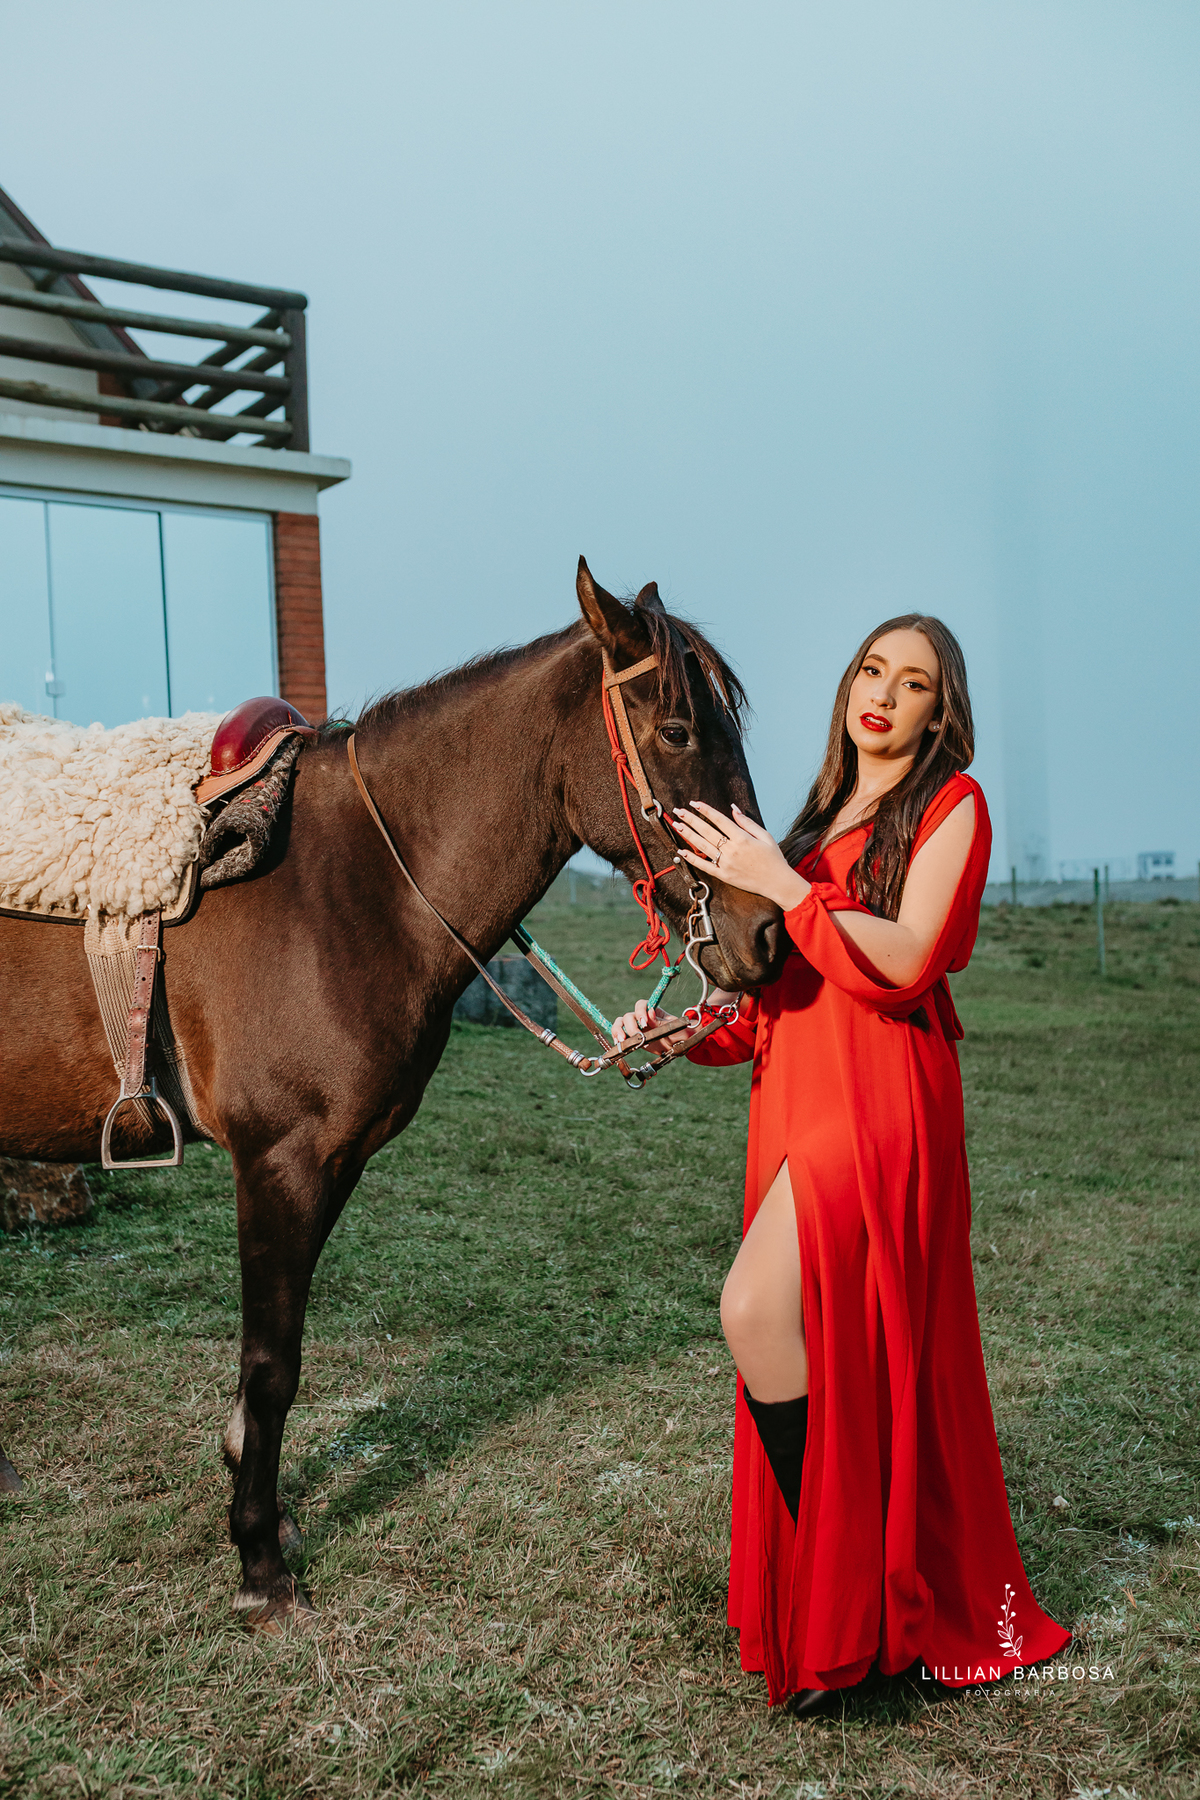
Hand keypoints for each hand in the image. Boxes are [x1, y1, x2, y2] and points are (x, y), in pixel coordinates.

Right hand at [611, 1000, 687, 1049]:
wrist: (678, 1045)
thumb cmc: (679, 1032)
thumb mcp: (674, 1027)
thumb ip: (661, 1022)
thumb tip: (650, 1012)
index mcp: (652, 1010)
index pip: (641, 1005)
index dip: (640, 1012)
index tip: (644, 1023)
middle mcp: (641, 1016)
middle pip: (628, 1016)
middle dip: (631, 1027)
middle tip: (638, 1037)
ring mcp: (635, 1026)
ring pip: (620, 1023)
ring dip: (618, 1030)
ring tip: (622, 1040)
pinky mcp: (632, 1037)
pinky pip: (619, 1034)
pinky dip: (616, 1038)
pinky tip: (619, 1044)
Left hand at [672, 803, 809, 909]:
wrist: (777, 883)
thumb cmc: (773, 858)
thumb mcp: (765, 836)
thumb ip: (747, 822)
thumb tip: (733, 808)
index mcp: (742, 838)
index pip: (719, 820)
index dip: (705, 810)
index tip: (694, 803)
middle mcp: (732, 850)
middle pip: (706, 831)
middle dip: (691, 819)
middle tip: (678, 811)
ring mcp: (726, 864)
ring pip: (702, 846)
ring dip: (688, 835)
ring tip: (677, 825)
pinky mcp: (723, 875)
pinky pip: (704, 866)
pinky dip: (692, 858)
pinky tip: (681, 851)